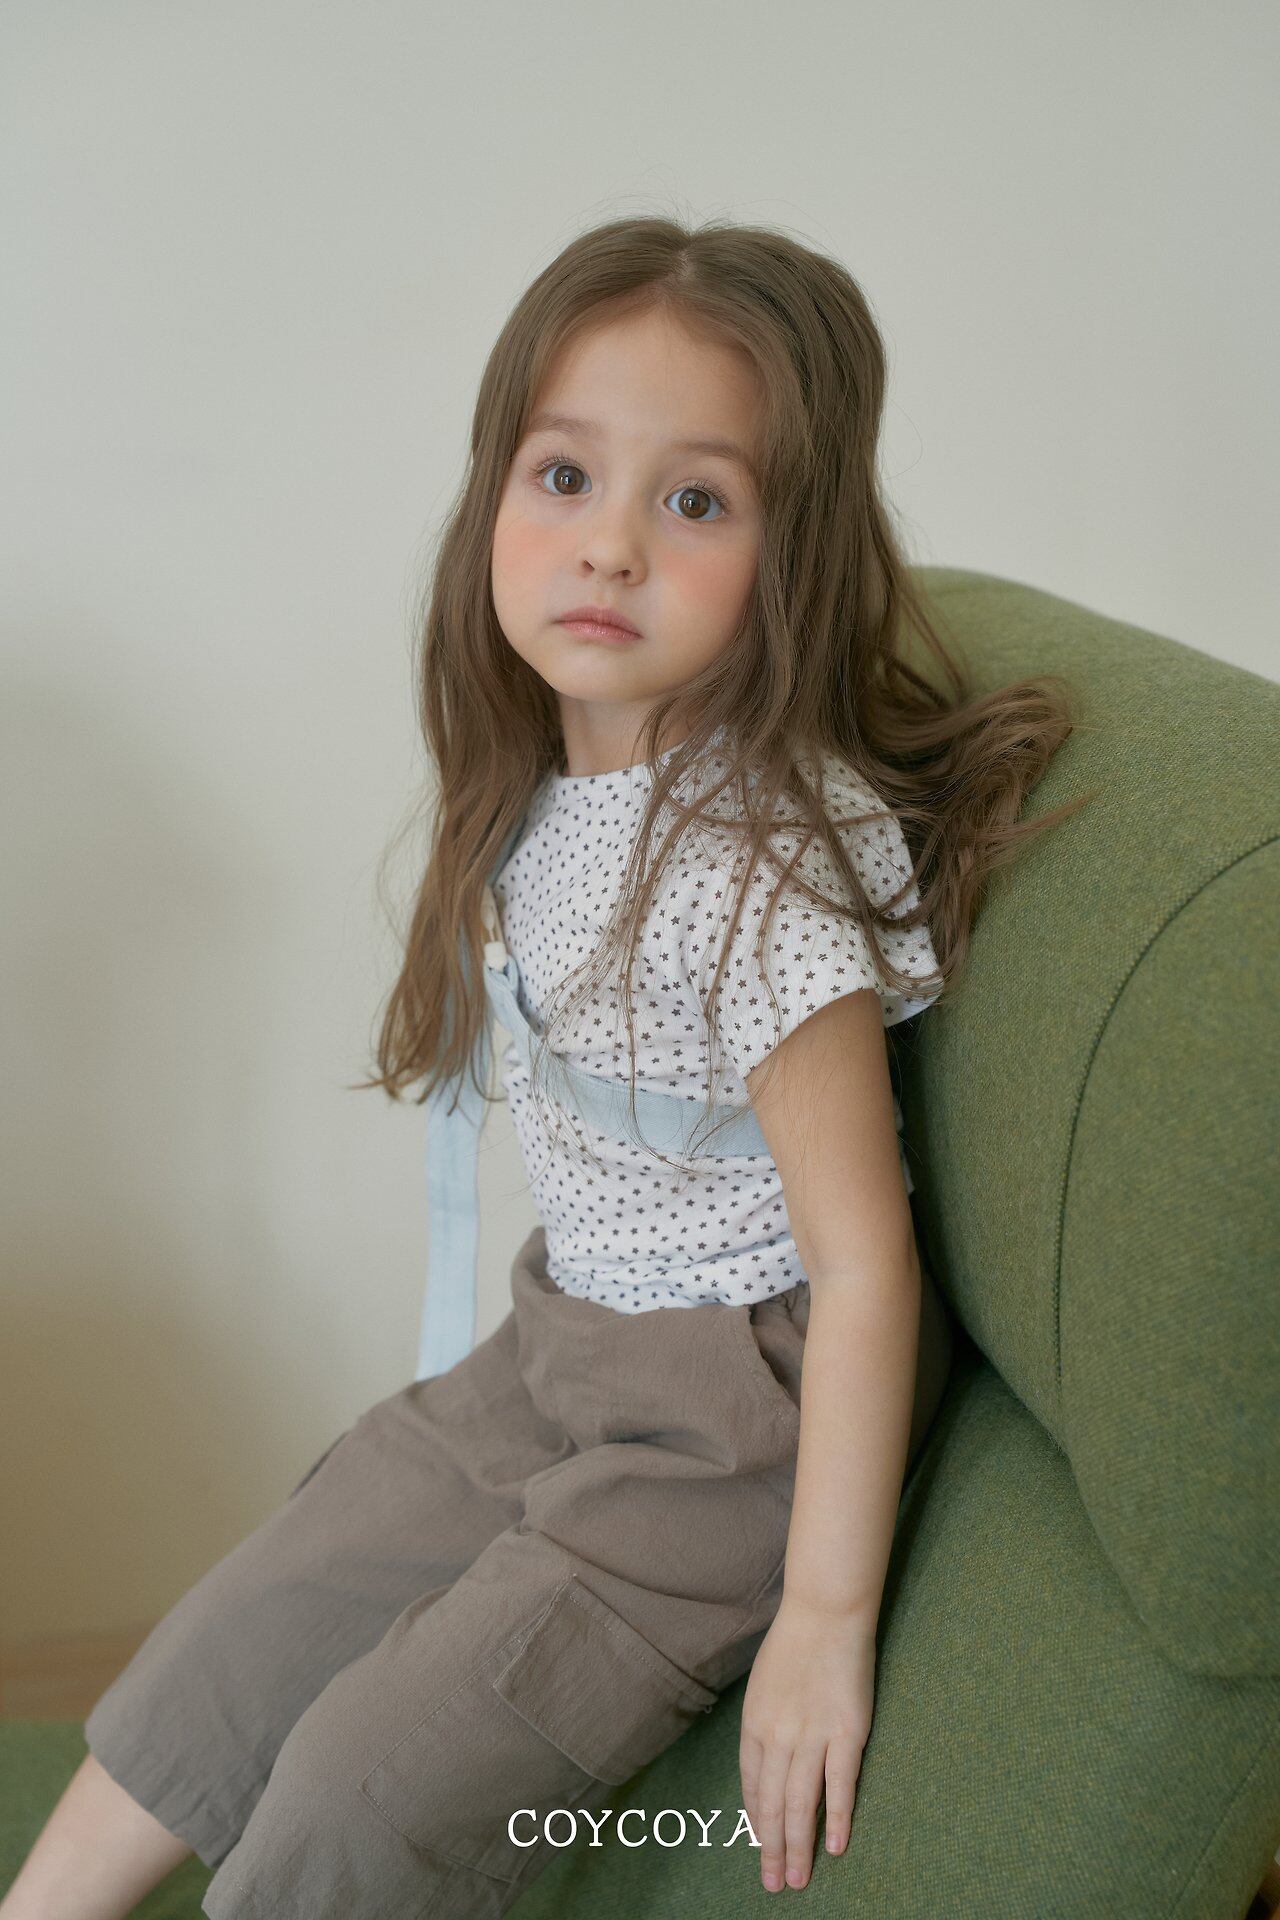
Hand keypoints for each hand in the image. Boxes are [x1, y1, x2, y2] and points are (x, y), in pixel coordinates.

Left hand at [739, 1597, 875, 1892]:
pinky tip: (835, 1846)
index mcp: (755, 1724)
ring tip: (798, 1878)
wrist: (825, 1612)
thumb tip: (767, 1757)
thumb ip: (765, 1723)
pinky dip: (836, 1818)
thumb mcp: (764, 1684)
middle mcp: (778, 1737)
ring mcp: (813, 1737)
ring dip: (799, 1846)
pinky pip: (839, 1785)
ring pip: (801, 1804)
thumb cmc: (794, 1642)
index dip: (756, 1819)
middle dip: (772, 1848)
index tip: (761, 1844)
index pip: (751, 1785)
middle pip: (772, 1804)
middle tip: (774, 1883)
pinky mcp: (847, 1734)